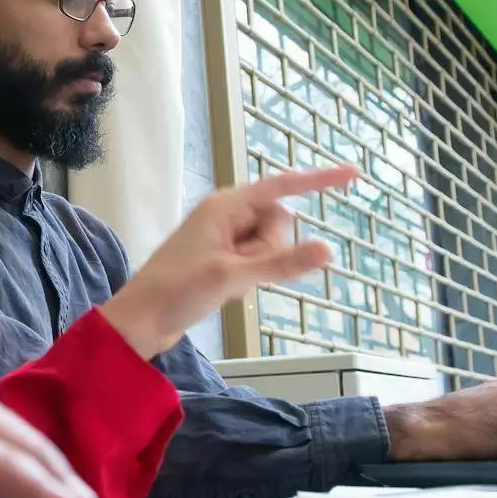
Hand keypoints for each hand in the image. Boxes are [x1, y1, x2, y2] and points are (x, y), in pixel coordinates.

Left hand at [100, 164, 360, 359]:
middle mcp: (227, 215)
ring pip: (271, 246)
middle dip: (271, 248)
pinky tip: (226, 291)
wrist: (141, 322)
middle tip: (236, 270)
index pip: (283, 187)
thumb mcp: (233, 276)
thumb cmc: (177, 291)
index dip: (319, 180)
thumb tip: (328, 249)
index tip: (355, 174)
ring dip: (260, 267)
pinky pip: (258, 263)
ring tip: (226, 282)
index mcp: (226, 205)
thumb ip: (282, 263)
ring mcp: (226, 239)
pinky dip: (252, 277)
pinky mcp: (225, 261)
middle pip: (280, 222)